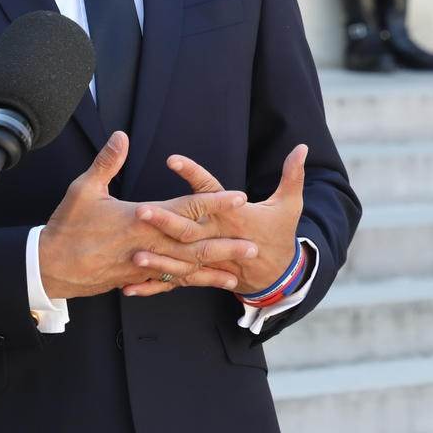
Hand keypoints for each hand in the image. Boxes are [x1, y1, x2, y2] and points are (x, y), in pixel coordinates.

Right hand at [38, 133, 258, 299]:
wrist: (49, 268)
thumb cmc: (66, 226)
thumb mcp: (83, 189)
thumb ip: (107, 163)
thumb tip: (121, 135)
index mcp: (139, 219)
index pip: (185, 208)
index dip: (214, 202)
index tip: (239, 198)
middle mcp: (148, 244)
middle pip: (195, 244)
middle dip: (225, 244)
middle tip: (255, 245)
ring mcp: (145, 265)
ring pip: (187, 268)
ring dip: (216, 267)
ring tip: (242, 270)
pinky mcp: (139, 278)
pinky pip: (171, 282)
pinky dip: (193, 282)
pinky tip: (210, 284)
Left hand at [125, 144, 307, 297]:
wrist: (280, 275)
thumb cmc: (281, 234)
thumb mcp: (290, 204)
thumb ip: (292, 174)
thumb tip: (303, 146)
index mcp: (236, 217)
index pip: (211, 193)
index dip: (193, 175)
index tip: (172, 159)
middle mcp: (220, 238)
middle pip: (190, 229)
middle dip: (165, 222)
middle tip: (140, 211)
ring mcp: (210, 259)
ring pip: (181, 260)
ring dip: (158, 259)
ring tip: (134, 253)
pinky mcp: (204, 275)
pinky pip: (176, 282)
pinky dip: (154, 286)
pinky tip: (130, 286)